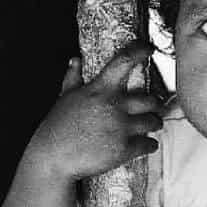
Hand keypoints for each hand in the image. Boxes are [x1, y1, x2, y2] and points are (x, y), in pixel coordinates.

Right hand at [25, 43, 164, 181]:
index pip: (123, 62)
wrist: (53, 157)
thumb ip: (73, 77)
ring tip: (150, 126)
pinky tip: (146, 145)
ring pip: (153, 122)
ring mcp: (120, 128)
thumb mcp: (65, 98)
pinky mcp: (123, 150)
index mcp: (99, 89)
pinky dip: (149, 145)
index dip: (139, 51)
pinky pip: (149, 144)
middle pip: (150, 99)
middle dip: (153, 104)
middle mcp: (113, 106)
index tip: (149, 49)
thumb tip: (74, 60)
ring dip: (153, 124)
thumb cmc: (57, 126)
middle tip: (153, 108)